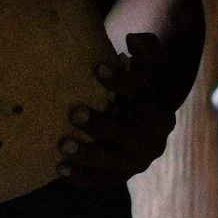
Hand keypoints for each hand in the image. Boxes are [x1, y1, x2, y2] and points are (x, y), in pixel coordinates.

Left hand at [58, 30, 180, 185]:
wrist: (139, 124)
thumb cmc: (133, 91)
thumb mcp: (142, 70)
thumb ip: (144, 52)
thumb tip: (134, 38)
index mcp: (159, 113)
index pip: (141, 95)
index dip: (120, 81)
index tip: (97, 67)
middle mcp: (153, 141)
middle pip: (128, 134)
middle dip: (102, 124)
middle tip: (74, 113)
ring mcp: (137, 162)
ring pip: (113, 161)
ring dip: (88, 154)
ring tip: (63, 145)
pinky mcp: (120, 176)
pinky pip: (100, 179)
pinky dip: (80, 176)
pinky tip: (58, 167)